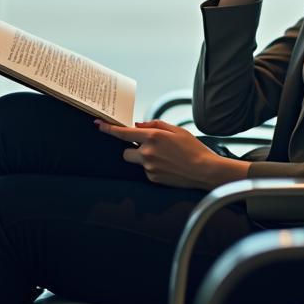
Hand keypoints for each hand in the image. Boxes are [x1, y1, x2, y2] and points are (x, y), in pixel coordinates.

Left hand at [94, 118, 249, 189]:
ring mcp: (149, 167)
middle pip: (126, 151)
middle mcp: (148, 153)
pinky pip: (146, 171)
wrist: (205, 171)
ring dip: (143, 158)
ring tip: (163, 157)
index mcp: (153, 137)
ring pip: (136, 161)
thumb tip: (138, 125)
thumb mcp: (176, 130)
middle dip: (132, 149)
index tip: (99, 125)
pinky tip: (167, 166)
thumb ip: (154, 124)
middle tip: (147, 147)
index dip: (109, 129)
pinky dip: (153, 167)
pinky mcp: (153, 178)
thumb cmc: (193, 148)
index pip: (124, 133)